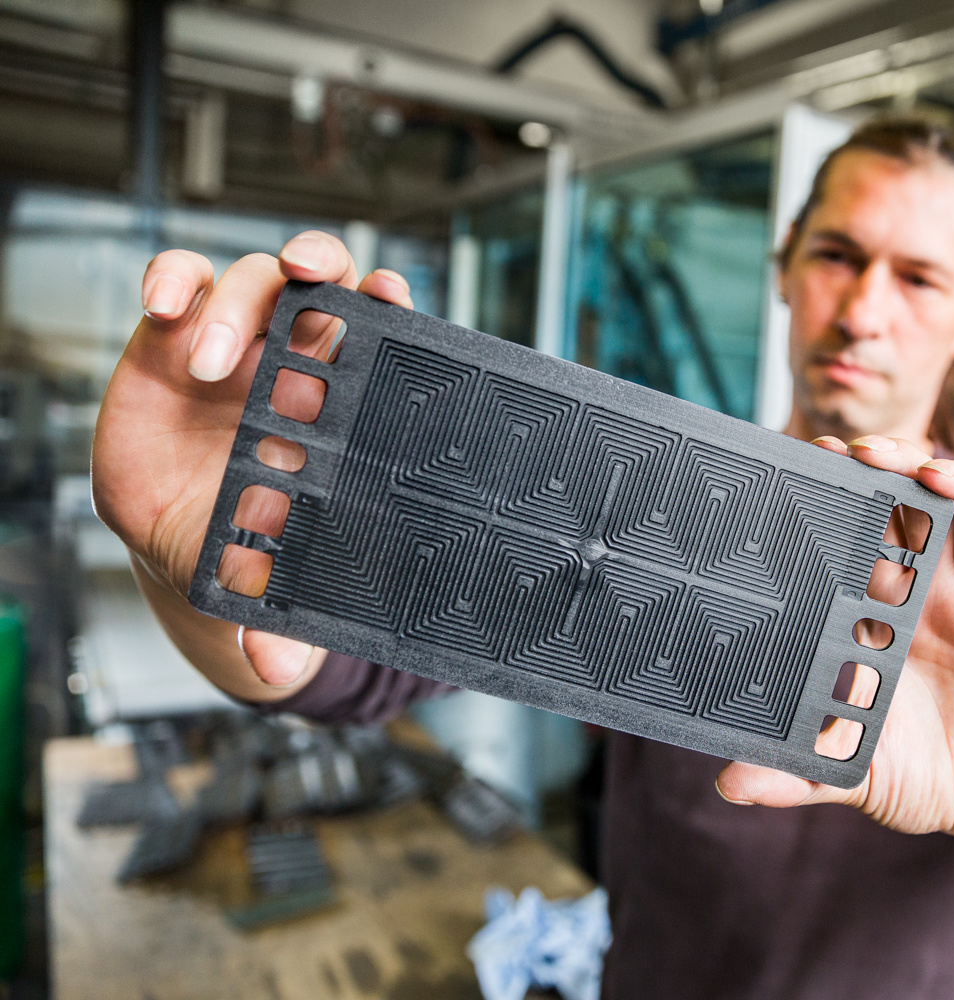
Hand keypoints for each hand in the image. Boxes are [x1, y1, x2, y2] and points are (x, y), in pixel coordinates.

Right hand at [91, 231, 412, 696]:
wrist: (186, 542)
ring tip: (218, 362)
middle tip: (309, 275)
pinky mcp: (172, 340)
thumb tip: (279, 667)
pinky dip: (173, 280)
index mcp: (336, 407)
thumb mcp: (259, 583)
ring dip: (237, 303)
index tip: (391, 296)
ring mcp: (235, 344)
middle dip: (321, 263)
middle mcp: (292, 362)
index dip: (386, 307)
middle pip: (321, 283)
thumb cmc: (246, 546)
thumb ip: (274, 618)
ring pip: (250, 282)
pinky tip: (165, 303)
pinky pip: (177, 286)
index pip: (376, 338)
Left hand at [717, 435, 953, 849]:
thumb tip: (727, 786)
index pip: (868, 529)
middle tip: (861, 453)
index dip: (846, 488)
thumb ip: (794, 772)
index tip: (811, 459)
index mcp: (891, 610)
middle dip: (898, 464)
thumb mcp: (847, 771)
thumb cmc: (917, 776)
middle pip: (926, 500)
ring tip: (929, 471)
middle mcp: (942, 592)